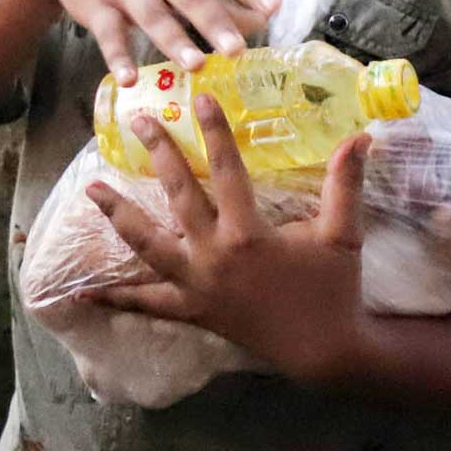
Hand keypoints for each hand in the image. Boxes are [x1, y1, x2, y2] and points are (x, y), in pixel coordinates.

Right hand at [24, 0, 278, 82]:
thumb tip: (261, 18)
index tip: (275, 7)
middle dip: (216, 22)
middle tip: (239, 50)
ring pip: (153, 15)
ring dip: (175, 41)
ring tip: (197, 65)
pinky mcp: (97, 7)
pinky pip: (110, 35)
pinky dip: (118, 58)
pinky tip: (128, 80)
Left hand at [83, 94, 373, 384]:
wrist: (325, 351)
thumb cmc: (334, 289)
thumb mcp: (344, 234)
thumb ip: (346, 183)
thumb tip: (362, 136)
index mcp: (248, 233)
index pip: (227, 170)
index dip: (215, 132)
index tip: (200, 99)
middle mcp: (214, 256)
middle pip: (178, 195)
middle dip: (159, 154)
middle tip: (138, 121)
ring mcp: (197, 285)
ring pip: (147, 245)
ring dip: (118, 215)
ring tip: (92, 190)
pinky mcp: (191, 310)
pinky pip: (148, 303)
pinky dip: (118, 296)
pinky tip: (87, 290)